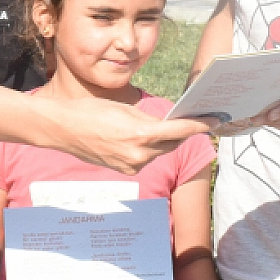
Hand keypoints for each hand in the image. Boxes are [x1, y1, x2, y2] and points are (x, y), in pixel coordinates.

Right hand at [45, 96, 212, 174]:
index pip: (179, 131)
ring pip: (159, 152)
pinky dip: (148, 149)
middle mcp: (139, 154)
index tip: (215, 121)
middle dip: (182, 133)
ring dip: (164, 141)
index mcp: (141, 134)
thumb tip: (166, 125)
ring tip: (164, 127)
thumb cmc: (92, 111)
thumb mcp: (125, 109)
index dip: (199, 126)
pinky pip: (145, 159)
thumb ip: (148, 120)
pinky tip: (142, 139)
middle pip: (172, 144)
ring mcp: (132, 165)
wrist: (63, 129)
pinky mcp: (125, 171)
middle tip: (194, 121)